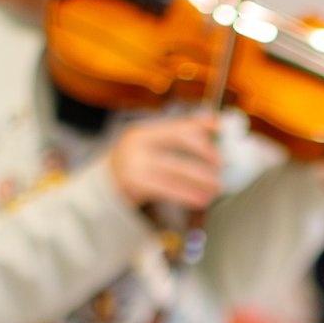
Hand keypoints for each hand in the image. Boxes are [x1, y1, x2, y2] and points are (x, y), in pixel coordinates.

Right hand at [109, 111, 224, 215]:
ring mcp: (135, 163)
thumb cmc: (133, 168)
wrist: (102, 190)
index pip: (176, 123)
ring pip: (175, 168)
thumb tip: (214, 126)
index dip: (201, 125)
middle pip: (177, 140)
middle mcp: (138, 143)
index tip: (220, 129)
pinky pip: (167, 188)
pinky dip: (187, 194)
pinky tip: (200, 199)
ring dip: (200, 178)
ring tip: (217, 186)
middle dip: (204, 151)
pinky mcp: (134, 184)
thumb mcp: (150, 149)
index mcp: (144, 132)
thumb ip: (177, 138)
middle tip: (221, 163)